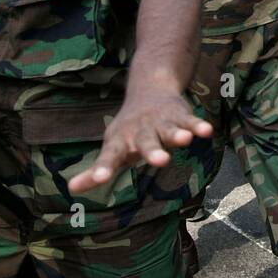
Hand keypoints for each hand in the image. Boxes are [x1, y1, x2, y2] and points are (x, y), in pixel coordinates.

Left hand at [67, 94, 212, 193]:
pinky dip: (197, 126)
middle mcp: (140, 131)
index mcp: (120, 141)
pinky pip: (190, 122)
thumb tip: (71, 189)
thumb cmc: (129, 129)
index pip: (110, 156)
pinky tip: (206, 131)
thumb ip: (95, 171)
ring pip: (169, 130)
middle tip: (160, 161)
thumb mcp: (112, 147)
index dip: (104, 168)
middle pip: (145, 142)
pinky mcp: (180, 116)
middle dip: (153, 151)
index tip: (100, 179)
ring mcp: (161, 122)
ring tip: (184, 140)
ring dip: (176, 134)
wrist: (149, 88)